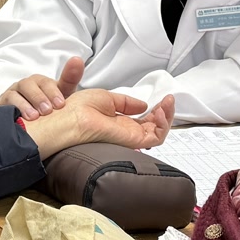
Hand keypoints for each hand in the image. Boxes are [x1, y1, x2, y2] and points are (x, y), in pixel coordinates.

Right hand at [0, 56, 85, 118]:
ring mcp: (11, 97)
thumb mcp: (61, 95)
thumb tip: (78, 59)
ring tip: (33, 117)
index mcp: (39, 83)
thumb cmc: (48, 107)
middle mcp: (24, 87)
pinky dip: (2, 111)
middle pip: (27, 86)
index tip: (60, 104)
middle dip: (38, 98)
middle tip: (47, 111)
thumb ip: (69, 80)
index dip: (52, 92)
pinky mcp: (0, 108)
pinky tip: (9, 117)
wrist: (30, 121)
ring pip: (13, 96)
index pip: (44, 82)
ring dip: (23, 105)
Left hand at [24, 89, 175, 156]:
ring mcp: (130, 137)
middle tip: (168, 101)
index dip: (156, 110)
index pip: (144, 121)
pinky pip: (156, 137)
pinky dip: (163, 125)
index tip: (162, 99)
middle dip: (165, 113)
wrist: (72, 116)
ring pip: (158, 133)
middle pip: (154, 127)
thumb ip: (127, 103)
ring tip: (167, 104)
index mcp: (119, 123)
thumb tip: (142, 105)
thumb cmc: (80, 108)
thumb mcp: (108, 98)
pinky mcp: (132, 141)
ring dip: (167, 117)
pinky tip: (161, 111)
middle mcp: (126, 132)